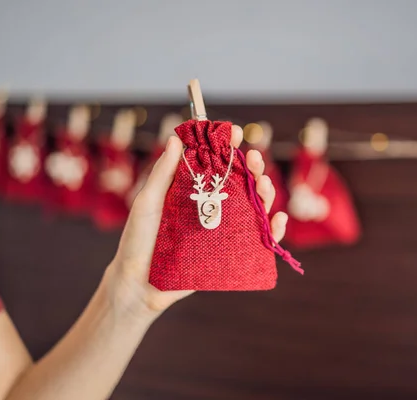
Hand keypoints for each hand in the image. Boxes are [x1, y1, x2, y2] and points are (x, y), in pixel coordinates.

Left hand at [103, 125, 288, 320]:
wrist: (139, 283)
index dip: (228, 146)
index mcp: (193, 190)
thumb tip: (174, 139)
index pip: (216, 163)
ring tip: (264, 185)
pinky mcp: (231, 253)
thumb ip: (163, 173)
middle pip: (242, 182)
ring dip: (266, 192)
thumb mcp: (147, 202)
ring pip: (255, 206)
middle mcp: (212, 206)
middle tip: (254, 159)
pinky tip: (278, 218)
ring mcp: (223, 229)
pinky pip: (260, 240)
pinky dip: (275, 229)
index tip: (237, 132)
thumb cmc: (138, 241)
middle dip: (253, 167)